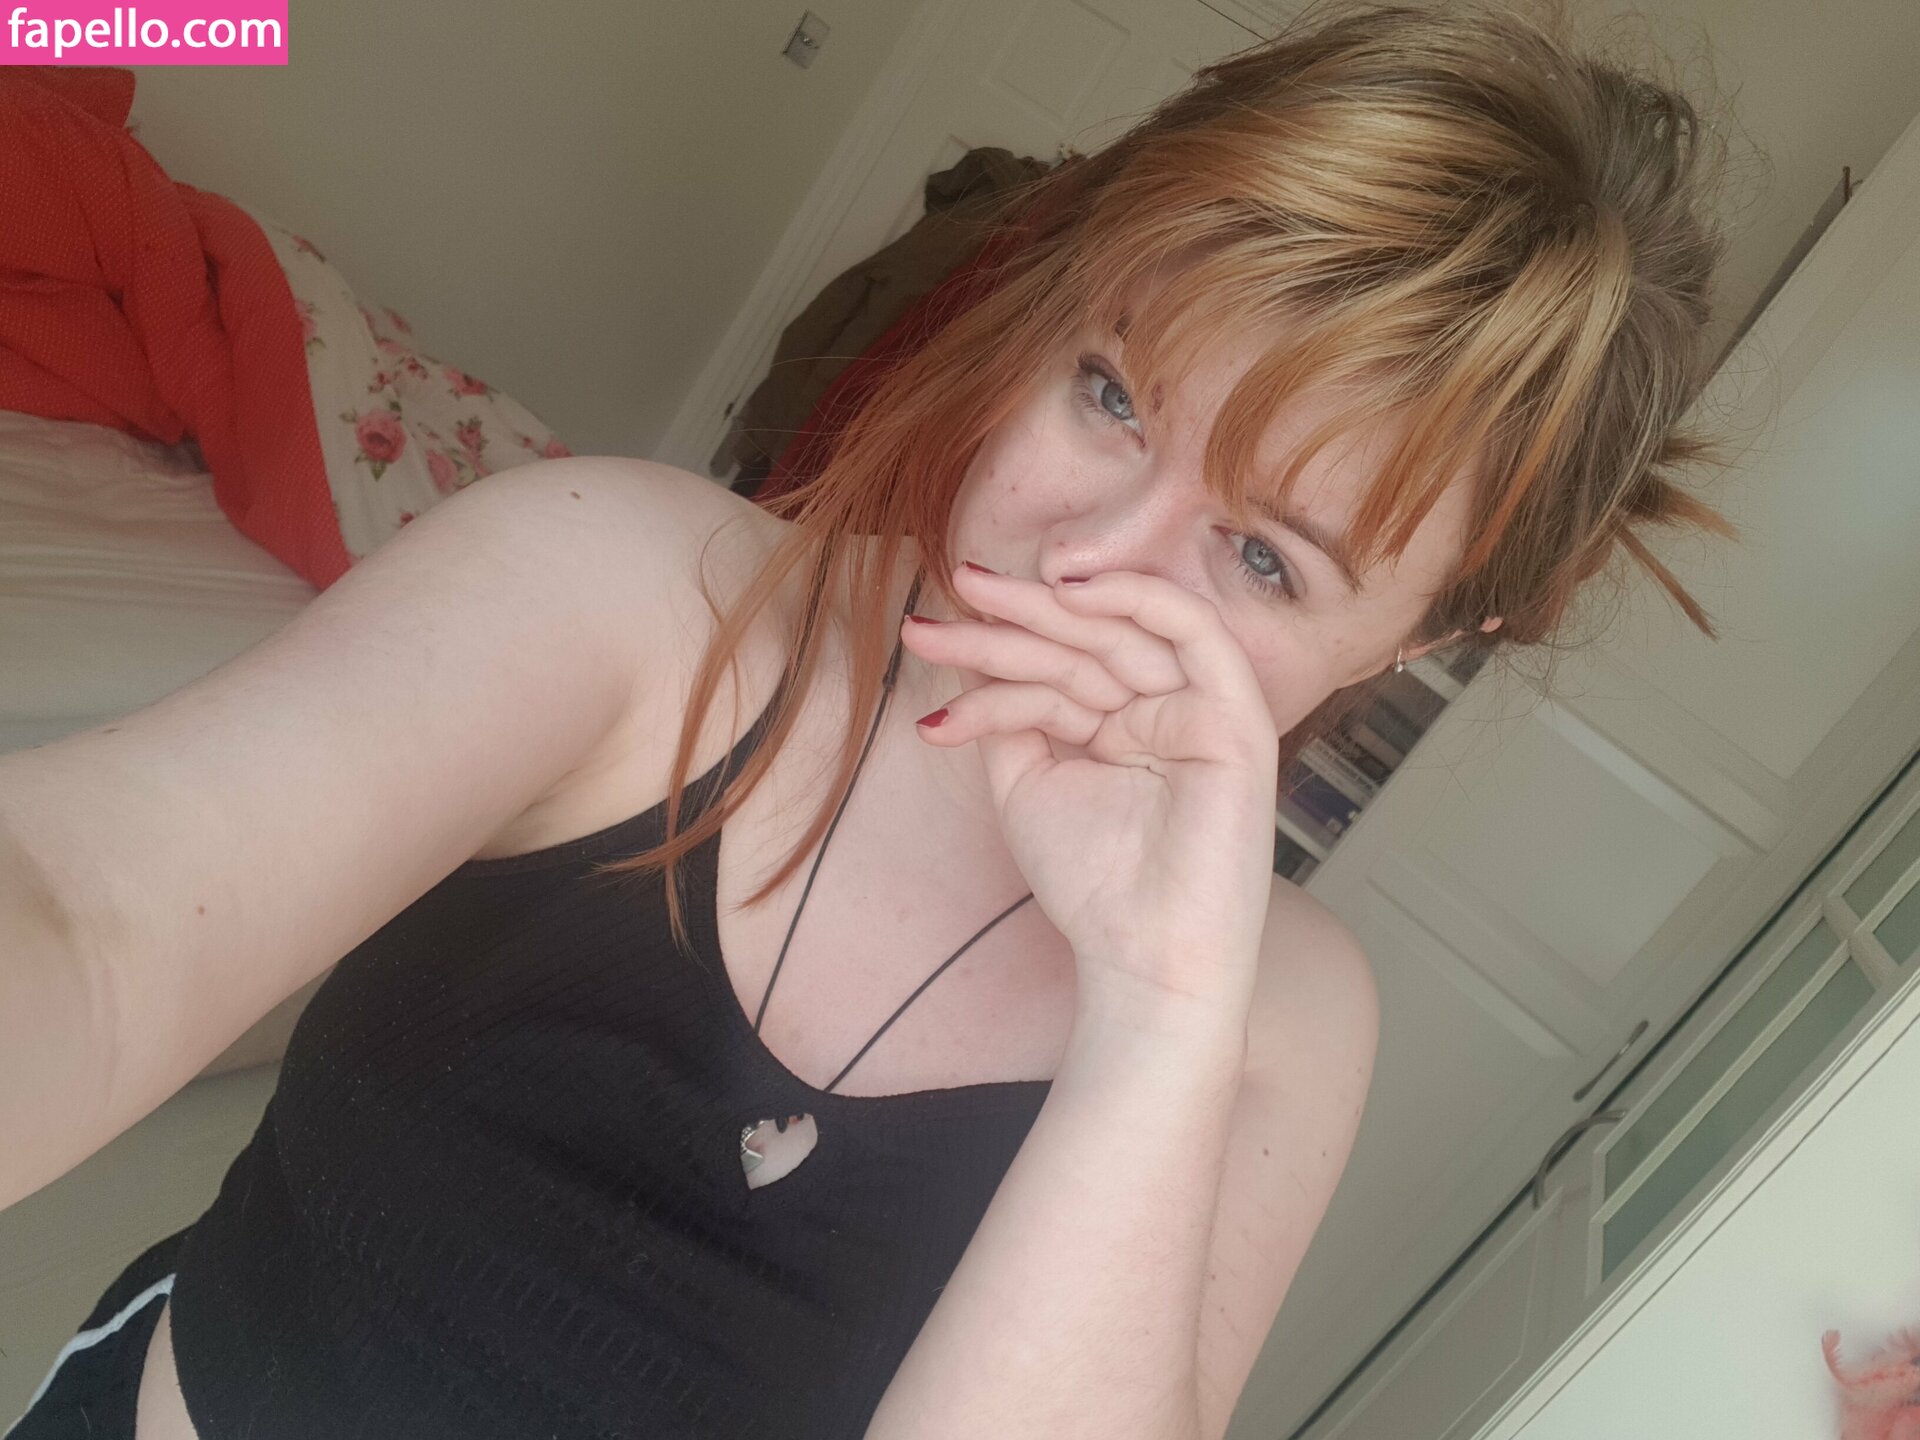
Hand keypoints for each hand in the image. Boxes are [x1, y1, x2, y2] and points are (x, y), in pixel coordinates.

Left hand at [899, 564, 1279, 1026]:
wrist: (1144, 961)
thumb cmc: (1094, 887)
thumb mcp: (1028, 785)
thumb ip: (1009, 715)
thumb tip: (972, 654)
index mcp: (1123, 726)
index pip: (1054, 669)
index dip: (989, 652)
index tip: (924, 640)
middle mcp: (1163, 710)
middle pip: (1081, 645)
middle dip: (1007, 620)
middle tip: (939, 604)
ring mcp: (1201, 709)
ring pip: (1119, 633)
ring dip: (1043, 610)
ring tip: (970, 594)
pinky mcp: (1235, 715)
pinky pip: (1194, 630)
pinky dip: (1137, 597)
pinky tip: (1068, 590)